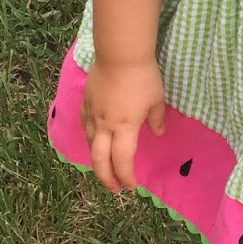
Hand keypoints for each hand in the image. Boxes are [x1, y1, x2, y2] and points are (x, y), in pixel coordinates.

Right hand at [81, 59, 166, 193]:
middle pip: (99, 160)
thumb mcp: (156, 99)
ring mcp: (92, 114)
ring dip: (97, 159)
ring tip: (104, 167)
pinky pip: (85, 126)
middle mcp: (105, 126)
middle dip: (106, 178)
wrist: (120, 54)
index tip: (130, 186)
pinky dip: (90, 139)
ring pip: (90, 144)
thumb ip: (156, 119)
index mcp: (124, 128)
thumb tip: (158, 132)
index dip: (125, 176)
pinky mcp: (85, 103)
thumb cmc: (143, 77)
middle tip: (113, 189)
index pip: (122, 161)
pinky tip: (93, 139)